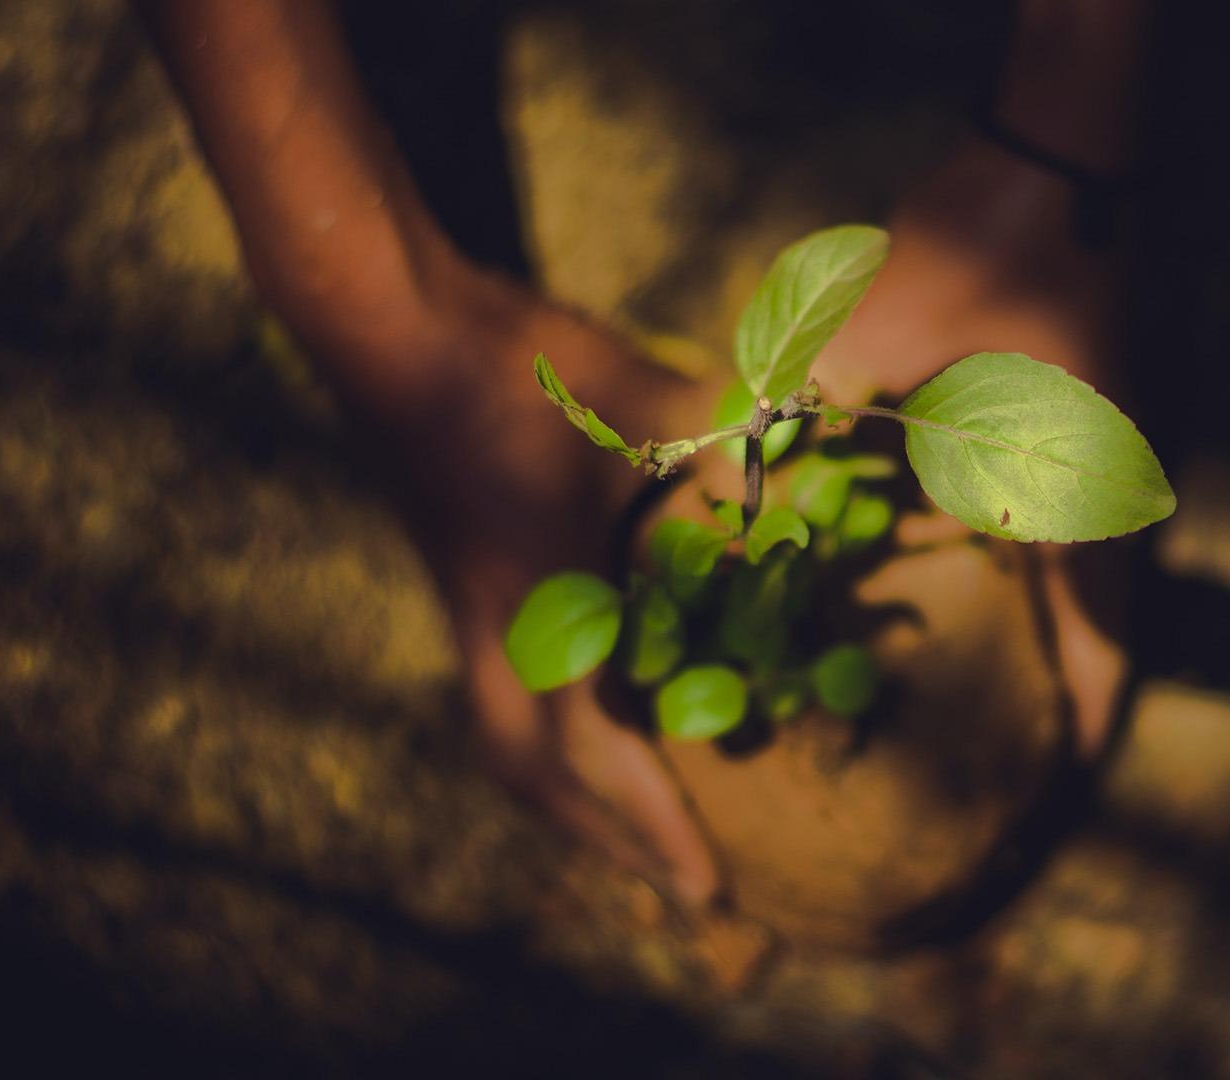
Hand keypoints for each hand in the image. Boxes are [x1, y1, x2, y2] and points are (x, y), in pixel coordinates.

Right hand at [348, 264, 722, 906]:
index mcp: (543, 608)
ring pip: (506, 738)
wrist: (392, 325)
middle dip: (607, 837)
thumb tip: (838, 441)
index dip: (652, 827)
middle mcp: (498, 630)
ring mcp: (471, 608)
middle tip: (675, 884)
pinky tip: (597, 712)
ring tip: (629, 824)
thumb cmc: (520, 368)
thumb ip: (742, 433)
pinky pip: (501, 692)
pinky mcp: (462, 579)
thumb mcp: (648, 398)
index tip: (705, 891)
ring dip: (570, 794)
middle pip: (535, 775)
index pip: (596, 752)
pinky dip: (550, 732)